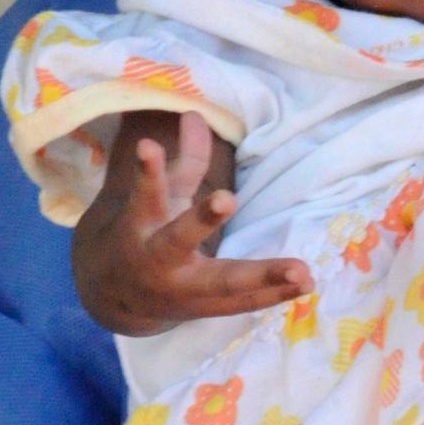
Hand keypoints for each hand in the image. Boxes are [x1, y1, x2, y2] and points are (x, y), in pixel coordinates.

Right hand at [71, 111, 310, 336]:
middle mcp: (157, 258)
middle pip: (178, 239)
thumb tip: (196, 114)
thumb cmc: (144, 235)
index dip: (148, 170)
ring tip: (303, 272)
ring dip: (263, 277)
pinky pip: (242, 303)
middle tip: (226, 197)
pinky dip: (274, 294)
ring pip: (223, 283)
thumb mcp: (157, 198)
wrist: (117, 297)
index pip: (146, 193)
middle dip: (201, 220)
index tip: (147, 144)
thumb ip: (182, 160)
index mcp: (141, 224)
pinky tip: (305, 283)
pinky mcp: (204, 310)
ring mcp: (181, 290)